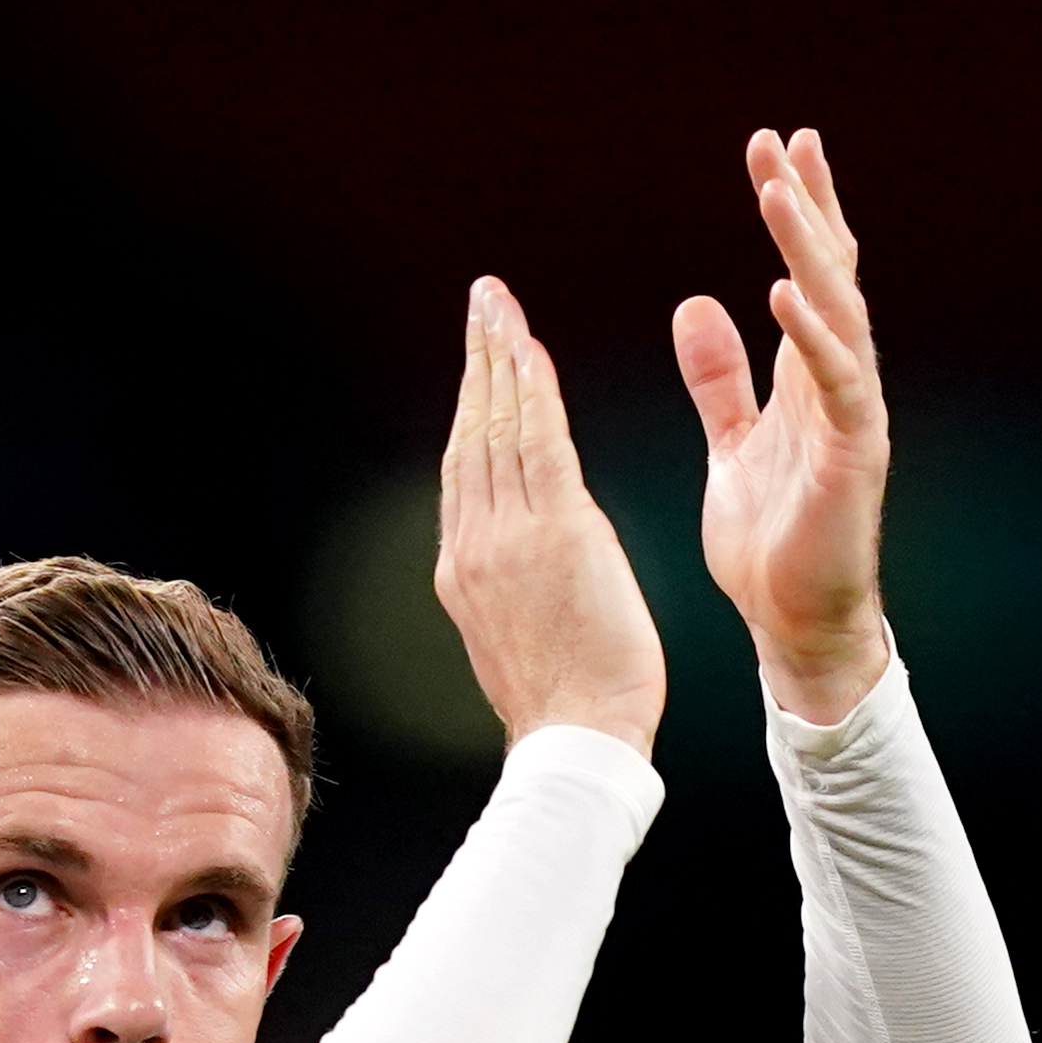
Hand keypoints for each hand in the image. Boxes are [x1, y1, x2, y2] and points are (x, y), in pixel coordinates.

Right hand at [435, 276, 669, 755]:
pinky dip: (533, 394)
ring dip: (499, 359)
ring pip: (497, 429)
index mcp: (462, 569)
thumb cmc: (570, 702)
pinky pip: (539, 446)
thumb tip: (526, 552)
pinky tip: (532, 352)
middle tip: (482, 302)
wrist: (579, 740)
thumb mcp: (521, 634)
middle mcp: (473, 544)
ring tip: (499, 307)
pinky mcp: (554, 535)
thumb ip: (514, 581)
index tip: (481, 360)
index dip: (472, 406)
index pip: (465, 468)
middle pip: (471, 433)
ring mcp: (507, 538)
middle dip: (477, 362)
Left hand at [676, 129, 892, 724]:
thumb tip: (696, 304)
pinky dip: (811, 335)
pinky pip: (835, 382)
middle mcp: (838, 384)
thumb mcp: (731, 441)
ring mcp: (851, 415)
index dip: (797, 212)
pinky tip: (784, 290)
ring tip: (780, 193)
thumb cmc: (768, 540)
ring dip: (809, 249)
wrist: (792, 622)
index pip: (809, 274)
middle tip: (782, 143)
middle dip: (807, 208)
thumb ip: (720, 377)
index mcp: (808, 377)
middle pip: (830, 275)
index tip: (775, 150)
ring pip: (837, 313)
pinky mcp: (851, 454)